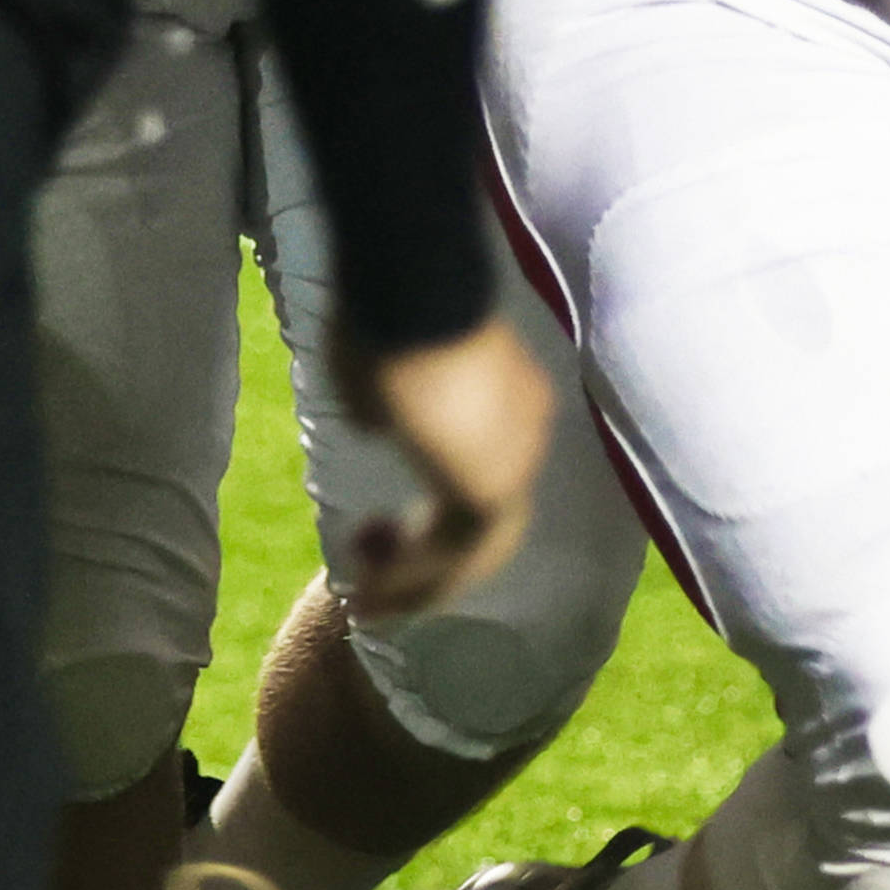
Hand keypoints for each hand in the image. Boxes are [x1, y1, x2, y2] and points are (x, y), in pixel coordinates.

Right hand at [333, 317, 549, 618]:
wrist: (414, 289)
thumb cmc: (391, 315)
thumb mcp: (380, 365)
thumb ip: (384, 403)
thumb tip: (379, 424)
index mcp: (510, 400)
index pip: (477, 470)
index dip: (431, 512)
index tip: (378, 528)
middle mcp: (524, 433)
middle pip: (483, 519)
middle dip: (425, 557)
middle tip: (371, 577)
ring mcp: (514, 460)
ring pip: (472, 544)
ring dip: (416, 580)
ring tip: (364, 600)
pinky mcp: (491, 485)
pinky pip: (457, 553)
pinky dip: (415, 578)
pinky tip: (371, 590)